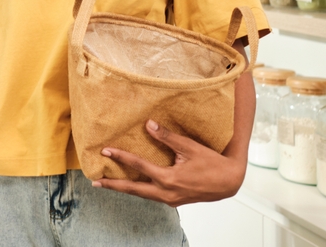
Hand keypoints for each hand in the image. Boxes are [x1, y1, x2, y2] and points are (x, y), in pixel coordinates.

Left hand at [91, 119, 246, 206]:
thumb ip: (168, 137)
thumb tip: (149, 125)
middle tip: (95, 182)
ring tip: (108, 184)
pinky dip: (140, 190)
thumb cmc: (212, 163)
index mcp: (169, 179)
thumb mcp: (190, 147)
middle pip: (134, 190)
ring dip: (125, 189)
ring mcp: (171, 199)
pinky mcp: (175, 200)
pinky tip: (133, 184)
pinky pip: (152, 195)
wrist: (230, 182)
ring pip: (142, 195)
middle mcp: (167, 193)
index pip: (139, 166)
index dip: (121, 157)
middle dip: (114, 186)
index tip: (106, 150)